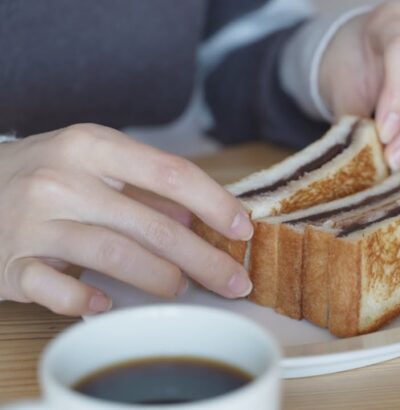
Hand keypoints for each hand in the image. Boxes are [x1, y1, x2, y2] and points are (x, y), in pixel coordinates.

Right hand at [0, 124, 253, 315]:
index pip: (170, 172)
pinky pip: (55, 289)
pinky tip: (106, 305)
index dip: (214, 203)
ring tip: (181, 289)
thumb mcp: (91, 162)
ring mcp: (33, 223)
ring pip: (114, 255)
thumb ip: (144, 186)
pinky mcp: (10, 263)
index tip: (242, 229)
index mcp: (90, 146)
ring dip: (159, 278)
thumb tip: (198, 216)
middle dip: (204, 259)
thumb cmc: (40, 174)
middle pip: (153, 224)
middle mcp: (62, 180)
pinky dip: (85, 301)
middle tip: (234, 281)